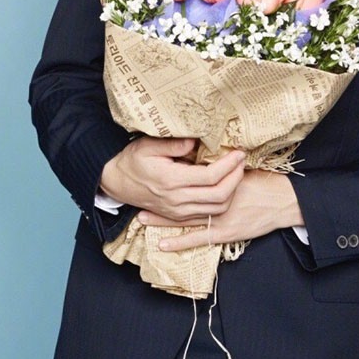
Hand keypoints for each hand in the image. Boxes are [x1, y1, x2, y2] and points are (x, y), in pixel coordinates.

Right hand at [99, 136, 245, 218]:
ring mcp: (178, 211)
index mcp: (171, 180)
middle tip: (242, 161)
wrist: (116, 183)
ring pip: (216, 209)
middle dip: (236, 178)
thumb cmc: (133, 160)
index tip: (238, 151)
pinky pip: (207, 215)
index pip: (210, 176)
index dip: (229, 164)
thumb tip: (196, 142)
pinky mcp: (178, 217)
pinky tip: (226, 187)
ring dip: (232, 191)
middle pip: (219, 195)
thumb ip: (174, 144)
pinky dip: (221, 203)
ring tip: (236, 172)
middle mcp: (177, 200)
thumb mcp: (148, 145)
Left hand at [137, 170, 303, 250]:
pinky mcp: (224, 233)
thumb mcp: (242, 163)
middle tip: (138, 194)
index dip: (172, 173)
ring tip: (141, 218)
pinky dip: (180, 242)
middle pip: (182, 197)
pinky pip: (198, 238)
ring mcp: (219, 217)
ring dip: (163, 219)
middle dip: (159, 197)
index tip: (154, 169)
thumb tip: (201, 148)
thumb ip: (222, 160)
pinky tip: (163, 245)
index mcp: (217, 177)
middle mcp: (214, 197)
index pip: (191, 175)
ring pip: (185, 217)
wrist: (285, 200)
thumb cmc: (266, 180)